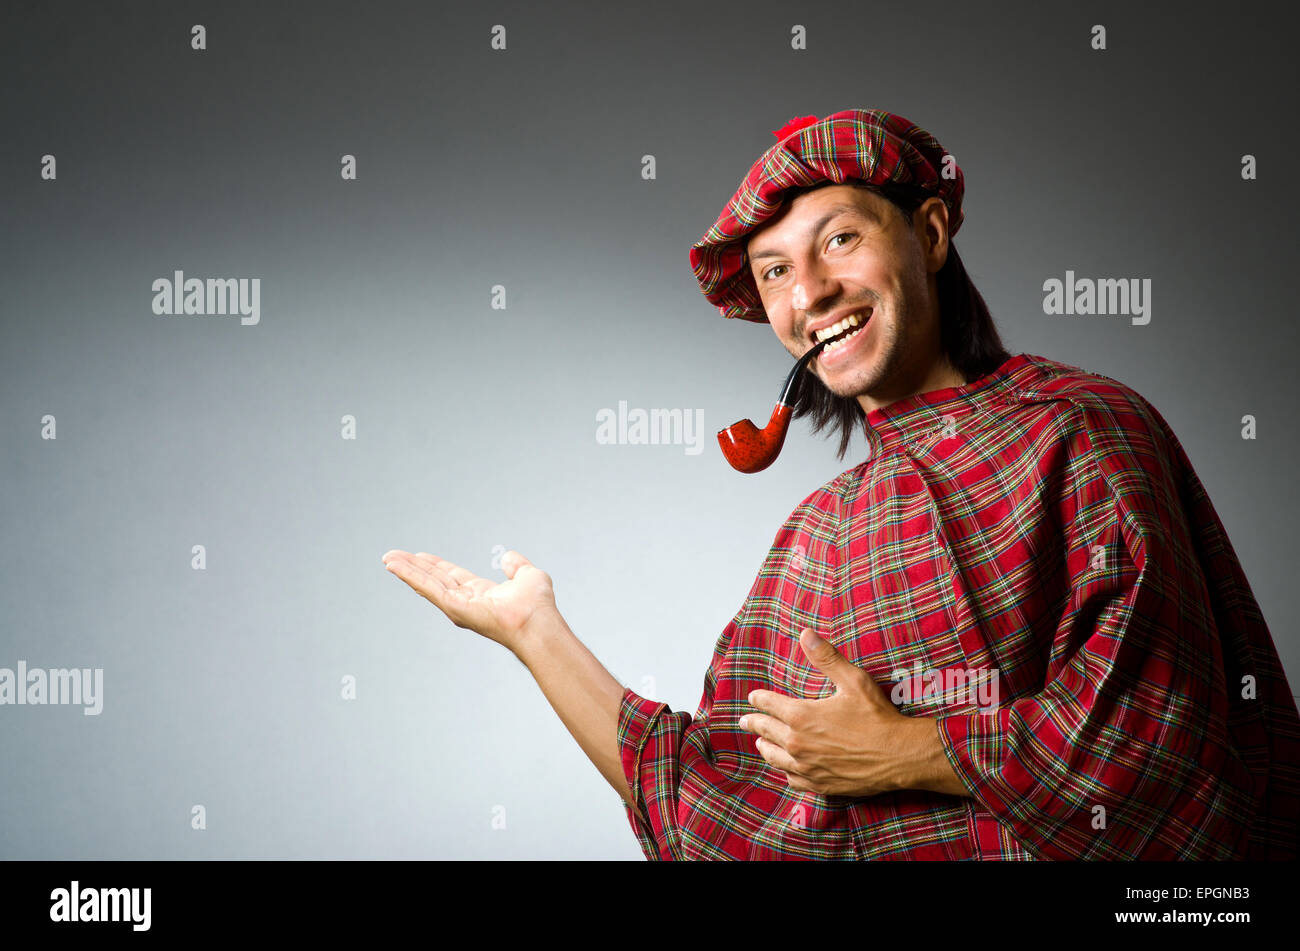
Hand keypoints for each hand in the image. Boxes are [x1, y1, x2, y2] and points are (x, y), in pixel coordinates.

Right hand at [381, 549, 556, 653]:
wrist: (539, 623)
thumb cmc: (538, 606)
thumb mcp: (528, 575)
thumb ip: (517, 566)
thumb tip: (507, 556)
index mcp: (481, 594)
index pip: (452, 576)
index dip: (435, 565)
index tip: (420, 555)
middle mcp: (465, 601)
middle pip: (434, 579)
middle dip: (413, 567)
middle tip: (392, 556)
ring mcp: (457, 606)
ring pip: (426, 584)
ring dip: (406, 570)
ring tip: (387, 558)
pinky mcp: (453, 607)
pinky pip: (428, 587)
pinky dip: (410, 575)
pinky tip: (395, 566)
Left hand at [738, 626, 927, 796]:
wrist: (898, 756)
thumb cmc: (877, 717)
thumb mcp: (853, 681)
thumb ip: (826, 657)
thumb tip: (806, 634)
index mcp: (801, 716)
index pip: (769, 705)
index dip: (759, 699)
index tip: (753, 697)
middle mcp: (798, 743)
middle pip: (766, 732)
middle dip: (753, 723)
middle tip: (744, 721)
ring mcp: (807, 767)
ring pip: (775, 757)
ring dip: (765, 747)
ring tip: (760, 743)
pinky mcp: (819, 784)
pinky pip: (792, 778)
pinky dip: (784, 770)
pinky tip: (785, 767)